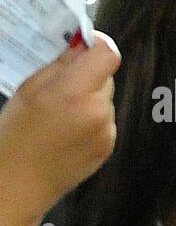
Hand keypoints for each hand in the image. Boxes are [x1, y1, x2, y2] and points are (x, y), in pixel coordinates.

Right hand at [0, 31, 120, 223]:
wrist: (20, 182)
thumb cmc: (16, 134)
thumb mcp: (29, 89)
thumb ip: (60, 65)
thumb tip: (82, 44)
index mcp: (75, 93)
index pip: (108, 55)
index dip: (99, 44)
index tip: (85, 44)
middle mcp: (98, 111)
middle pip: (107, 77)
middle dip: (88, 76)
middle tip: (60, 87)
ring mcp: (107, 131)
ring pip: (107, 99)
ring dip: (90, 99)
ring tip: (61, 115)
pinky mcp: (110, 146)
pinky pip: (106, 120)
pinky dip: (92, 119)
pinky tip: (68, 132)